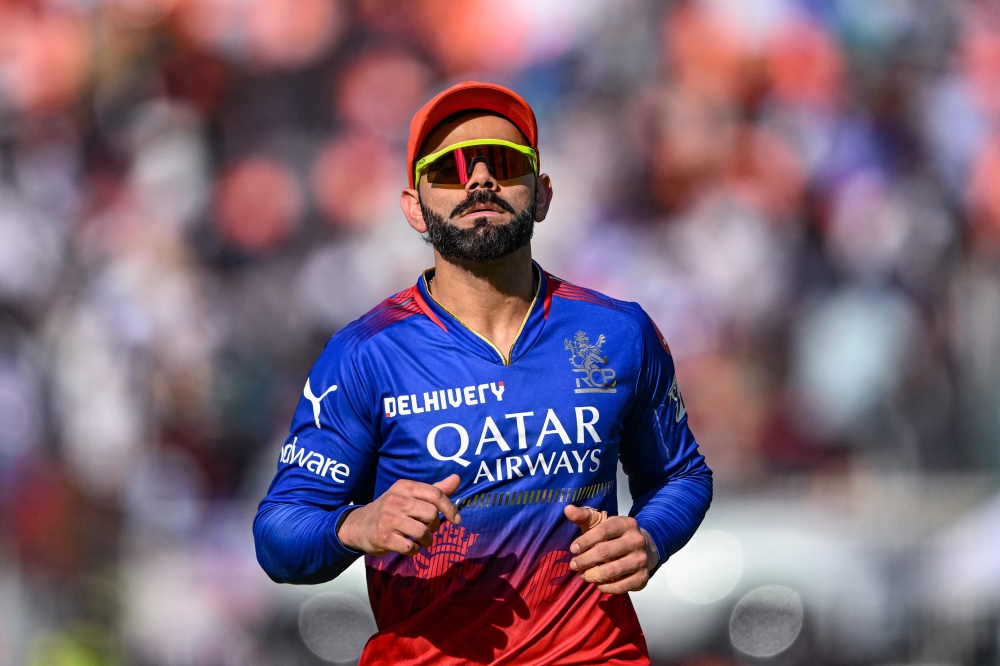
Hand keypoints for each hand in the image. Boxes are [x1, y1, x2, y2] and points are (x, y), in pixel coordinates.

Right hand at [337, 474, 461, 555]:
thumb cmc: (391, 510)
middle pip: (431, 513)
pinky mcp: (383, 537)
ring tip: (421, 540)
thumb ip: (434, 489)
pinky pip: (410, 547)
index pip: (435, 494)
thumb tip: (457, 479)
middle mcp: (396, 500)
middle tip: (428, 529)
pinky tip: (409, 546)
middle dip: (435, 525)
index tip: (456, 520)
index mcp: (404, 486)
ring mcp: (388, 519)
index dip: (449, 508)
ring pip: (422, 531)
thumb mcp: (410, 495)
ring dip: (427, 540)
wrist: (359, 525)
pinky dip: (414, 550)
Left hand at [564, 505, 658, 593]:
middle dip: (584, 560)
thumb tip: (567, 509)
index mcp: (626, 523)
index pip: (602, 531)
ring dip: (592, 575)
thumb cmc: (615, 535)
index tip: (573, 549)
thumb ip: (584, 516)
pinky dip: (605, 587)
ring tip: (582, 575)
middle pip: (605, 552)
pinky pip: (620, 586)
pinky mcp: (643, 577)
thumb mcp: (601, 523)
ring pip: (612, 571)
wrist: (645, 548)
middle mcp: (637, 540)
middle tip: (573, 565)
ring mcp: (641, 560)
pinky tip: (596, 583)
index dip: (585, 541)